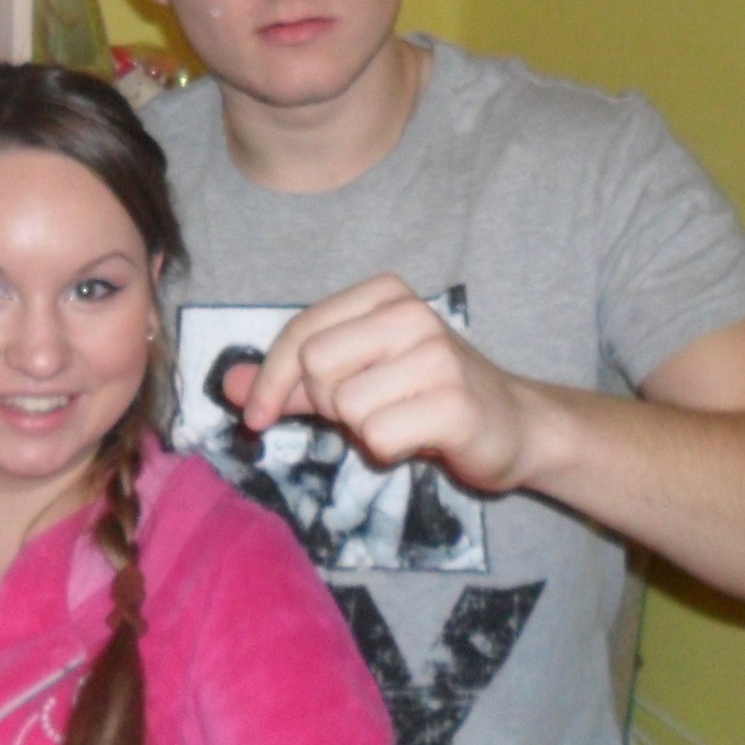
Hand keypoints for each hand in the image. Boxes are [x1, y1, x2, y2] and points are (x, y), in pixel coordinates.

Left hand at [230, 274, 538, 493]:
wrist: (514, 425)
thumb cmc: (425, 396)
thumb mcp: (355, 377)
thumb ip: (293, 380)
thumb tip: (229, 385)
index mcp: (383, 294)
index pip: (300, 333)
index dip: (270, 380)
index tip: (256, 417)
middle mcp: (411, 314)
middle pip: (316, 367)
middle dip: (329, 404)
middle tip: (367, 410)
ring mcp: (437, 356)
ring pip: (346, 407)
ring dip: (363, 430)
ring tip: (399, 420)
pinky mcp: (455, 403)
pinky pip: (379, 438)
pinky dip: (389, 450)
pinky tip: (419, 437)